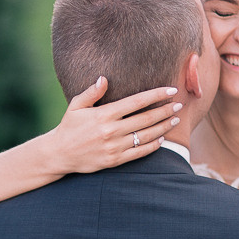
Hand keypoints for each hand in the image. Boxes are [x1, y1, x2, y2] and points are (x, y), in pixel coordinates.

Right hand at [48, 77, 181, 173]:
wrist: (59, 154)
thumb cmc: (69, 127)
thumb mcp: (76, 106)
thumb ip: (91, 92)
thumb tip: (104, 78)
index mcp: (104, 114)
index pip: (136, 102)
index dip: (156, 95)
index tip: (170, 90)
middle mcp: (111, 131)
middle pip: (146, 118)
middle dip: (165, 110)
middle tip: (179, 104)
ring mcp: (114, 147)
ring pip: (146, 135)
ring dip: (163, 127)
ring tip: (174, 120)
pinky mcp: (115, 160)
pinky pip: (139, 153)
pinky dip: (153, 145)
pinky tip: (162, 139)